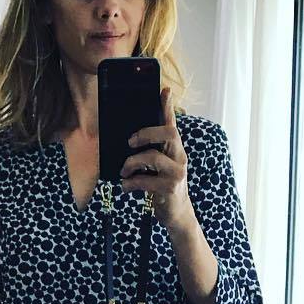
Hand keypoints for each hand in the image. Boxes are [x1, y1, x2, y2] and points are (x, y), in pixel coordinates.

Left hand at [119, 86, 193, 229]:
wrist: (176, 214)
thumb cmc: (162, 186)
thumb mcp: (159, 167)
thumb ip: (151, 152)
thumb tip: (128, 140)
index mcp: (175, 149)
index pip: (173, 123)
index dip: (168, 107)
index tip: (164, 90)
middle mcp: (180, 157)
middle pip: (169, 133)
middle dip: (146, 133)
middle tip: (129, 141)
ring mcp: (177, 173)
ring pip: (153, 157)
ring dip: (132, 163)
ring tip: (123, 171)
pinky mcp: (169, 189)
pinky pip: (145, 181)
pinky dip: (130, 183)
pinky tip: (125, 186)